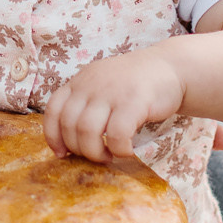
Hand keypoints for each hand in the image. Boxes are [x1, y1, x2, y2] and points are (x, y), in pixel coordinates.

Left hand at [43, 50, 184, 162]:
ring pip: (87, 131)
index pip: (53, 110)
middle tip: (96, 155)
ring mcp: (111, 91)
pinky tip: (127, 151)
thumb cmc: (133, 84)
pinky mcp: (134, 101)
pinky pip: (117, 134)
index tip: (62, 153)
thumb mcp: (101, 85)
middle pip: (69, 125)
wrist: (169, 67)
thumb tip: (67, 144)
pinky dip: (119, 149)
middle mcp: (91, 84)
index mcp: (79, 81)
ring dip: (95, 152)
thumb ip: (84, 105)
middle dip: (79, 149)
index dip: (53, 136)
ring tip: (109, 156)